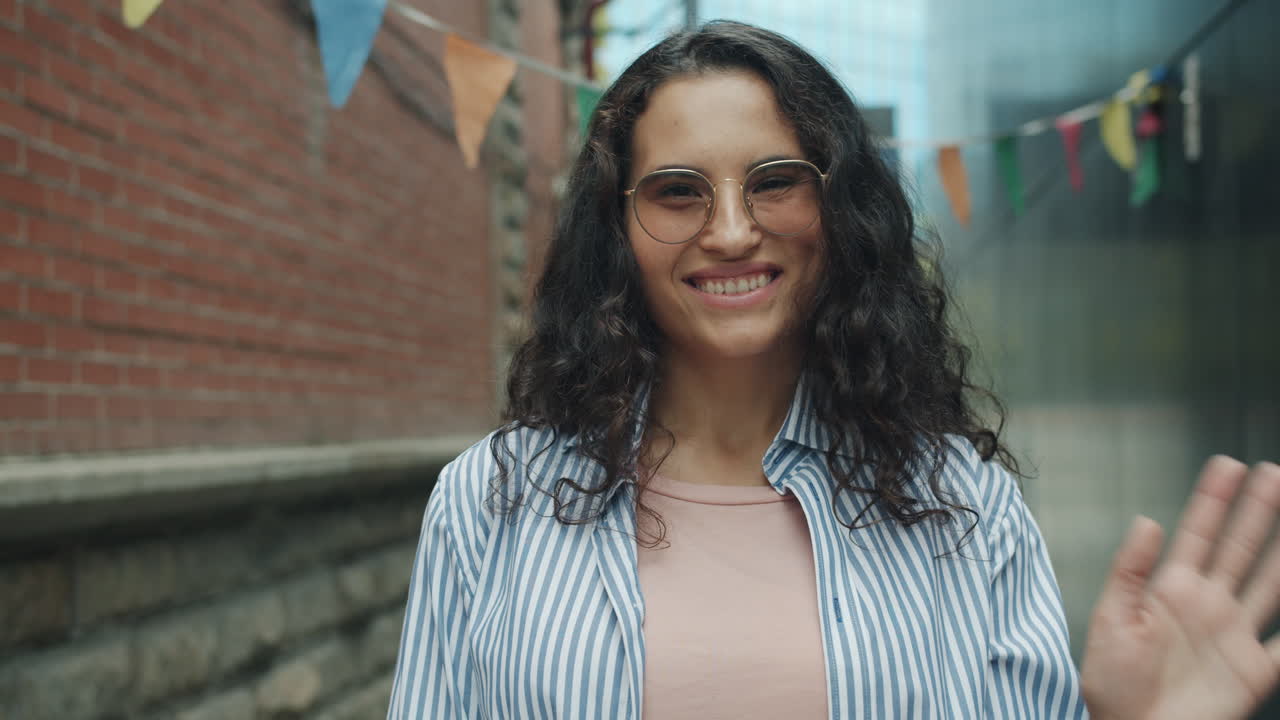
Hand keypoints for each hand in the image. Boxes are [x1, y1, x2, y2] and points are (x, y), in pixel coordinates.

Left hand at [1080, 456, 1279, 719]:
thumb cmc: (1113, 687)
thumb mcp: (1110, 622)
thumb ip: (1129, 571)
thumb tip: (1147, 521)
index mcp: (1170, 592)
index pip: (1196, 534)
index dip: (1212, 500)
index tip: (1227, 466)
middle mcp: (1207, 606)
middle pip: (1240, 548)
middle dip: (1256, 510)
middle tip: (1273, 473)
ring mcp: (1234, 635)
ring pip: (1269, 581)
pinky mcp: (1253, 670)